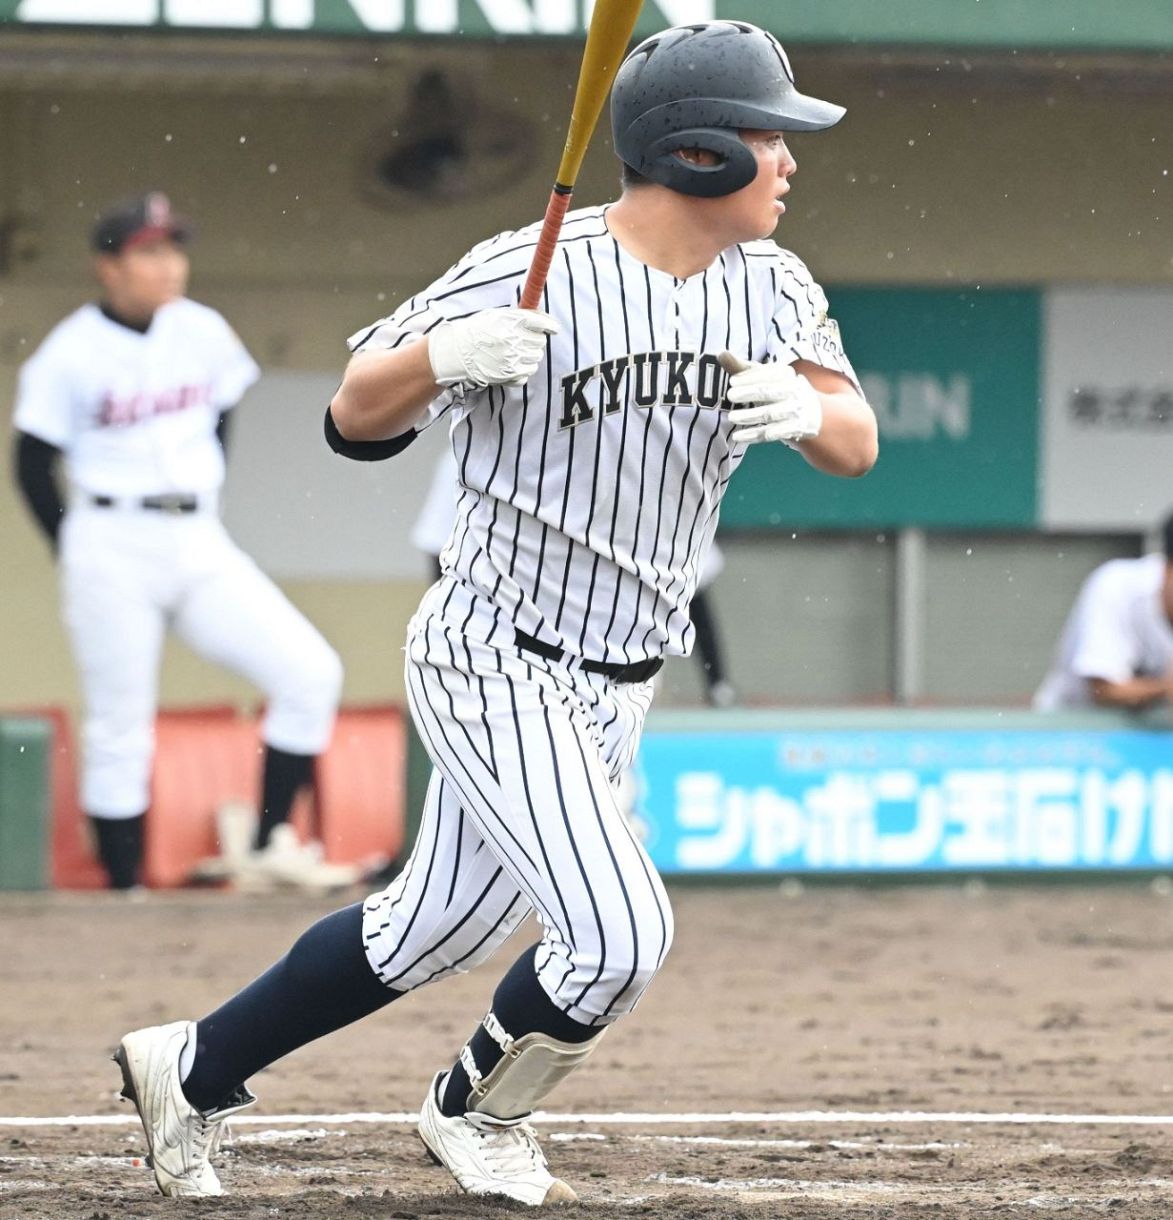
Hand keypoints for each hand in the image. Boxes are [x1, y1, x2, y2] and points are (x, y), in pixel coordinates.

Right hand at [428, 308, 558, 388]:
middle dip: (535, 340)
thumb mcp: (496, 315)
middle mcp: (513, 339)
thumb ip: (520, 316)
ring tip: (515, 352)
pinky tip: (512, 364)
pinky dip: (523, 370)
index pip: (540, 322)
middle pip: (540, 342)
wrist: (456, 352)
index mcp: (511, 322)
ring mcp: (512, 358)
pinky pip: (528, 373)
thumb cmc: (476, 330)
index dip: (550, 325)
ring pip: (536, 358)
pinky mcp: (509, 375)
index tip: (554, 329)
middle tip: (522, 340)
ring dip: (529, 355)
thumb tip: (543, 319)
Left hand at [718, 351, 821, 446]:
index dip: (750, 377)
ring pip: (769, 414)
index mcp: (786, 374)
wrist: (812, 413)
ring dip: (750, 416)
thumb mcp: (765, 377)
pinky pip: (771, 433)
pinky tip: (738, 436)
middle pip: (769, 391)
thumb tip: (720, 353)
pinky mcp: (794, 429)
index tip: (732, 381)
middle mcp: (793, 390)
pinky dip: (754, 435)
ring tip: (731, 417)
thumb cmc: (779, 390)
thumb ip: (742, 367)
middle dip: (749, 393)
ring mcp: (795, 411)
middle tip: (730, 395)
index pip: (768, 373)